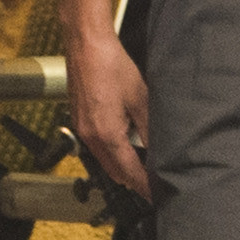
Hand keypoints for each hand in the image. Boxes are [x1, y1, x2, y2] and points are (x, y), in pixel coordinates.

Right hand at [63, 26, 150, 201]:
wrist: (85, 45)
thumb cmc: (111, 66)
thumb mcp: (140, 98)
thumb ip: (149, 129)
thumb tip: (160, 150)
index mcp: (107, 135)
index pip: (130, 172)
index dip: (145, 186)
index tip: (157, 195)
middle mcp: (90, 137)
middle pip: (114, 172)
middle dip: (134, 181)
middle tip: (154, 185)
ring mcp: (82, 129)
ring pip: (104, 160)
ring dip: (122, 167)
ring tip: (143, 167)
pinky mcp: (79, 120)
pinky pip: (96, 147)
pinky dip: (111, 153)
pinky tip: (125, 144)